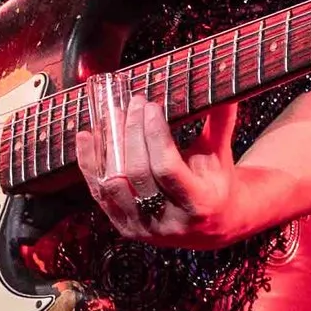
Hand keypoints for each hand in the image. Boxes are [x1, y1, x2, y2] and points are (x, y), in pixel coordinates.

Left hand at [74, 75, 242, 247]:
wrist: (213, 224)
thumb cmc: (216, 181)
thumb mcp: (220, 154)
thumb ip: (221, 120)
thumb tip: (223, 82)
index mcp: (199, 204)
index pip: (167, 168)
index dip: (154, 135)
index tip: (150, 106)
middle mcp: (170, 221)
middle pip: (138, 173)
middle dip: (132, 132)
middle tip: (134, 103)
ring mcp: (144, 228)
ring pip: (114, 184)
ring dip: (110, 145)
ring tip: (114, 115)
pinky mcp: (125, 227)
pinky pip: (99, 194)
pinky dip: (89, 164)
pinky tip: (87, 136)